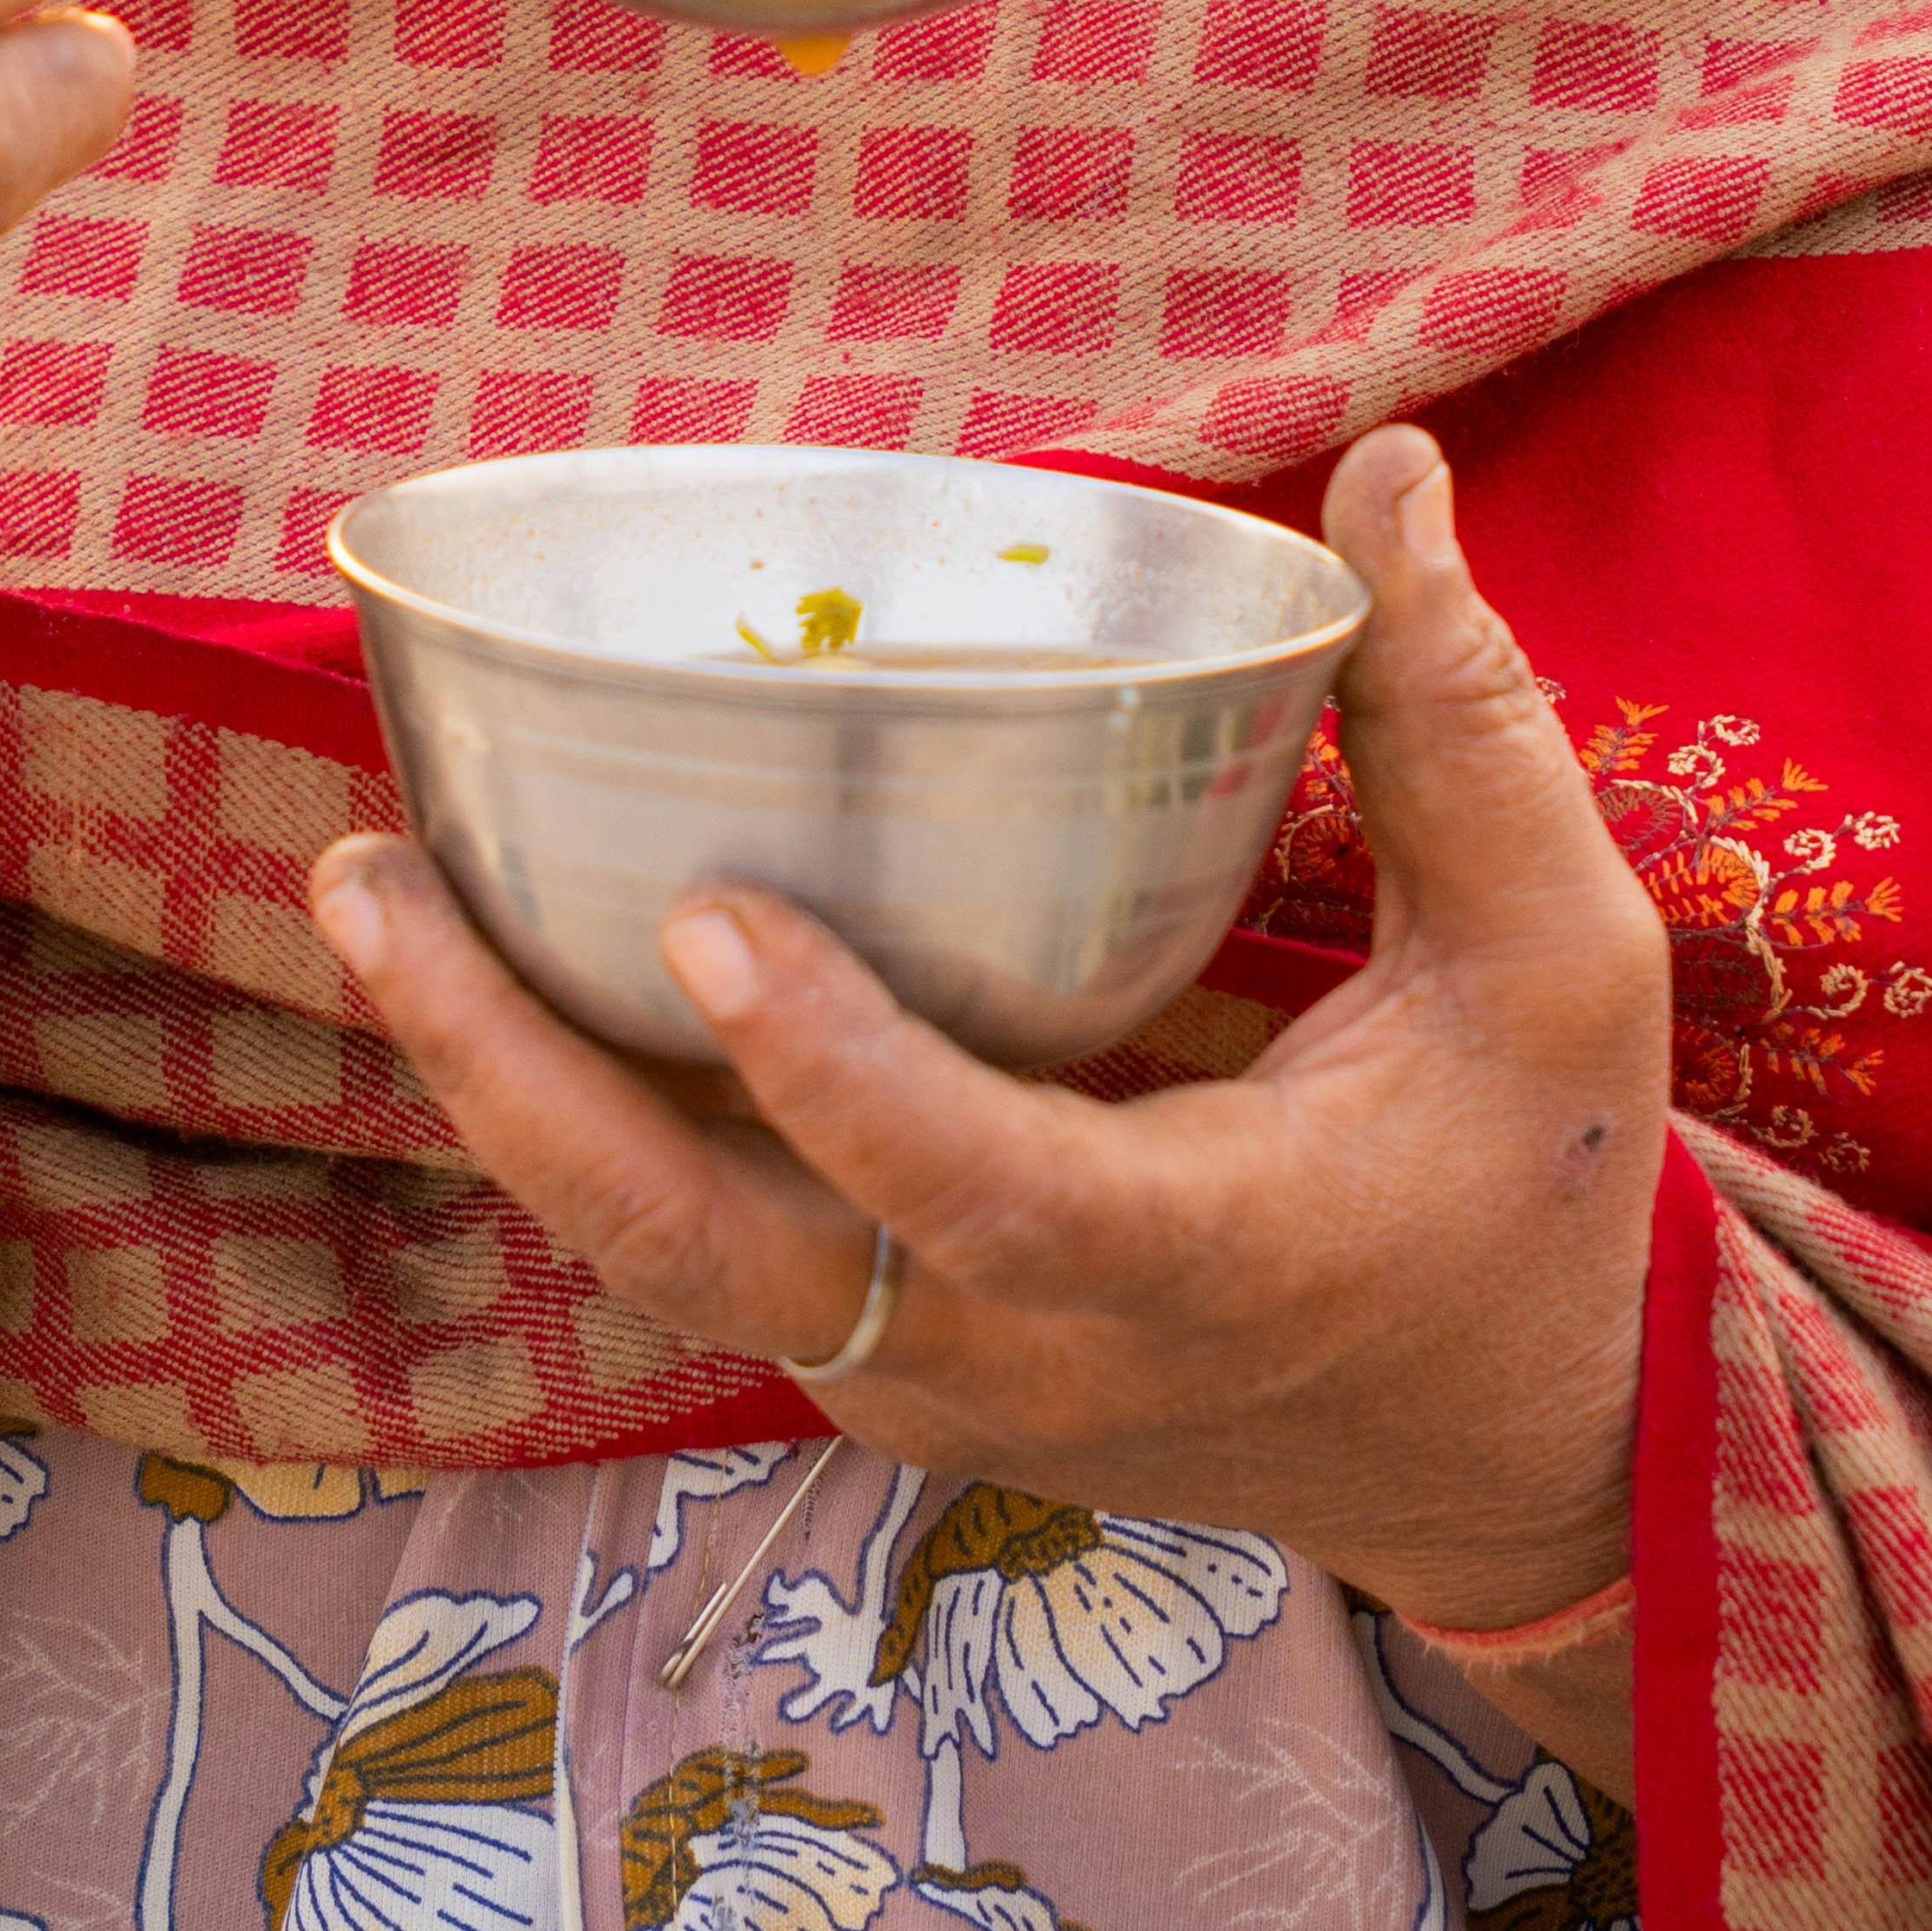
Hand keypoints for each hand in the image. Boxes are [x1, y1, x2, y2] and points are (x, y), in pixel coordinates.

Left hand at [309, 425, 1670, 1635]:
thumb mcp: (1560, 957)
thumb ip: (1463, 719)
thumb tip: (1389, 475)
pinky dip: (574, 1119)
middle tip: (374, 884)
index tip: (704, 914)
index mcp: (1206, 1260)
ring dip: (502, 1092)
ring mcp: (934, 1379)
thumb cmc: (1541, 1183)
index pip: (986, 1197)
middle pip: (719, 1259)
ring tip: (372, 892)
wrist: (1512, 1455)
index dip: (839, 1076)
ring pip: (667, 1264)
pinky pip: (698, 1251)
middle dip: (518, 1082)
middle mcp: (1029, 1354)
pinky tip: (485, 957)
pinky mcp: (892, 1357)